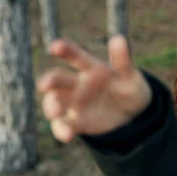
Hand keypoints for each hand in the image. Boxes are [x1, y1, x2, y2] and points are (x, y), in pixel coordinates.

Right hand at [37, 36, 151, 142]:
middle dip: (49, 81)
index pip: (75, 56)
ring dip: (51, 107)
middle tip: (44, 86)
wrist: (132, 113)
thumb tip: (119, 39)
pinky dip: (62, 130)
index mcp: (91, 68)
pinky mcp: (75, 121)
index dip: (65, 49)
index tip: (55, 46)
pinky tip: (67, 136)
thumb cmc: (130, 88)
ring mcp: (74, 103)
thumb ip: (123, 61)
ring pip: (55, 102)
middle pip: (58, 80)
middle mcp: (77, 84)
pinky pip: (63, 125)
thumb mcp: (131, 76)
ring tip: (55, 114)